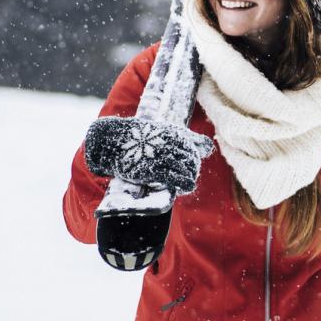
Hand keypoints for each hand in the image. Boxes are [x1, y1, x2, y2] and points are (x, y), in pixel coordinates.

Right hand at [84, 116, 214, 194]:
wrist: (112, 140)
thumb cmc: (141, 137)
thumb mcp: (167, 132)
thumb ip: (190, 139)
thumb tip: (208, 149)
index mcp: (176, 134)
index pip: (196, 152)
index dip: (194, 162)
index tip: (187, 168)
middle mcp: (172, 144)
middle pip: (193, 163)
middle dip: (192, 172)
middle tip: (185, 177)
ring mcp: (163, 156)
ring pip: (187, 172)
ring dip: (188, 180)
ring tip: (183, 184)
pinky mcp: (154, 169)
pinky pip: (176, 180)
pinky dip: (183, 185)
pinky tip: (182, 188)